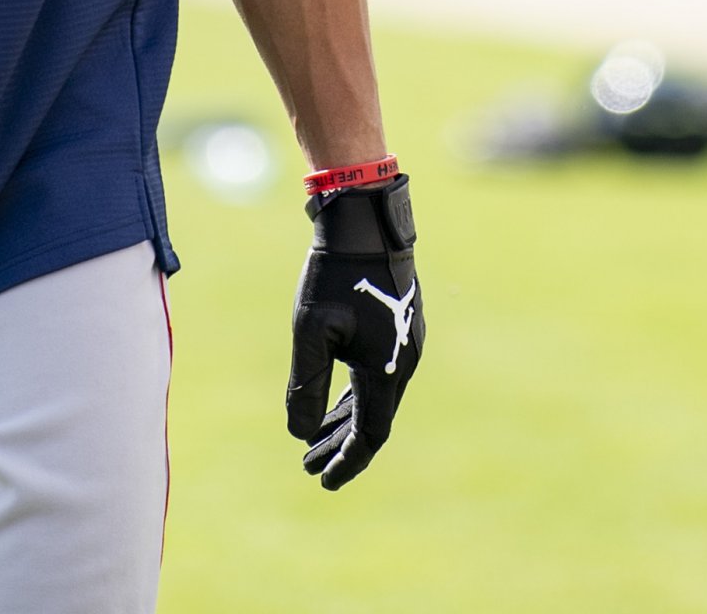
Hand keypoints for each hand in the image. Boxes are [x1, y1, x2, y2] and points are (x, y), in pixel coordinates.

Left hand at [286, 174, 421, 489]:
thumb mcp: (311, 332)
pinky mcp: (398, 328)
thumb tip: (300, 433)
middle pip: (374, 420)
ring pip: (376, 398)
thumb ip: (306, 387)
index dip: (348, 462)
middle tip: (308, 465)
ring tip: (313, 441)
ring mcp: (405, 344)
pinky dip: (355, 396)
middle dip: (341, 446)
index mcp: (386, 369)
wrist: (366, 224)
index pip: (371, 434)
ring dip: (345, 421)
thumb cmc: (336, 276)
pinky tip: (333, 402)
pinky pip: (378, 376)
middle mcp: (404, 361)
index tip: (323, 481)